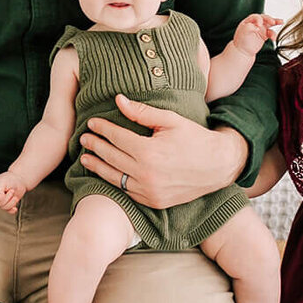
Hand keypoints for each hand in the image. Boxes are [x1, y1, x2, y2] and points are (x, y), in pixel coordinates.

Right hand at [0, 172, 27, 213]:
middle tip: (12, 191)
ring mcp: (1, 201)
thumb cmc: (11, 179)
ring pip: (4, 208)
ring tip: (14, 196)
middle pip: (0, 204)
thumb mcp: (2, 181)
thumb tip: (0, 198)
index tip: (9, 190)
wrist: (19, 179)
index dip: (3, 196)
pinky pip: (8, 211)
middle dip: (8, 199)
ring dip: (12, 203)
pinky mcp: (7, 204)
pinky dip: (12, 210)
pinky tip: (15, 208)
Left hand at [80, 96, 247, 208]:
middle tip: (84, 138)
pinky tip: (107, 173)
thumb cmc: (195, 139)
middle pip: (111, 157)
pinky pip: (127, 192)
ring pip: (114, 178)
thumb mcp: (170, 120)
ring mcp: (149, 191)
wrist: (218, 167)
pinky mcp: (153, 201)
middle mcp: (146, 174)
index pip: (116, 137)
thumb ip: (142, 112)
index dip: (102, 128)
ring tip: (86, 158)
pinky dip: (114, 182)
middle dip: (95, 146)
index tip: (92, 123)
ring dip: (97, 166)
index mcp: (149, 152)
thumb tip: (119, 100)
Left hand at [231, 13, 284, 57]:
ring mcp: (261, 28)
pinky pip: (271, 33)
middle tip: (273, 22)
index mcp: (248, 21)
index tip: (259, 25)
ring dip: (275, 22)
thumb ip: (249, 27)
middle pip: (264, 18)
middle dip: (269, 19)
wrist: (244, 52)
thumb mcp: (243, 33)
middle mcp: (255, 23)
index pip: (255, 17)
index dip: (259, 20)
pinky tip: (274, 38)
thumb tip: (258, 26)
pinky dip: (273, 35)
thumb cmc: (241, 42)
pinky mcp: (265, 35)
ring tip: (281, 22)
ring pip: (269, 23)